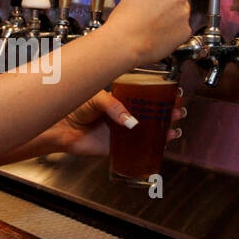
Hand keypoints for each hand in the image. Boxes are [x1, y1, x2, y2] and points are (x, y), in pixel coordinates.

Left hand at [55, 88, 186, 156]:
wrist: (60, 127)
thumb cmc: (73, 106)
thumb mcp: (97, 98)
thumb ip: (114, 107)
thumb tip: (130, 121)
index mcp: (120, 96)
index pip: (145, 93)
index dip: (161, 93)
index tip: (174, 91)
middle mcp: (123, 112)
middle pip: (152, 111)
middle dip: (168, 110)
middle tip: (178, 109)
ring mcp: (122, 129)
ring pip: (149, 128)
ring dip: (165, 127)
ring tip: (174, 125)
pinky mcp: (118, 146)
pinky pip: (138, 146)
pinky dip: (153, 145)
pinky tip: (164, 141)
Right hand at [104, 0, 193, 64]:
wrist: (126, 43)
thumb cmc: (125, 19)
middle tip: (160, 3)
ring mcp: (183, 13)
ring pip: (185, 7)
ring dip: (176, 11)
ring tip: (158, 20)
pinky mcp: (185, 30)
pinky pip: (185, 25)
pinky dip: (176, 28)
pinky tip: (162, 31)